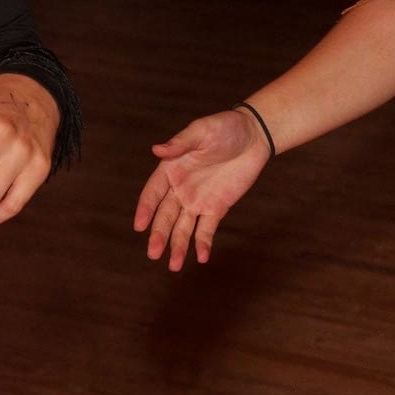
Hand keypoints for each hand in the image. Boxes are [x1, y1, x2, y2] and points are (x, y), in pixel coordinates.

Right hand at [133, 107, 271, 269]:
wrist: (254, 136)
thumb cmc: (224, 127)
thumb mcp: (202, 131)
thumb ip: (181, 143)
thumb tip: (157, 149)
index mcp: (171, 169)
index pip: (153, 193)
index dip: (145, 209)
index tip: (140, 226)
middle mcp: (180, 189)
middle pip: (165, 216)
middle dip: (159, 235)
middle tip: (154, 254)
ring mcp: (197, 200)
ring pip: (183, 227)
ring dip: (177, 245)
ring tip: (174, 266)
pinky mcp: (216, 208)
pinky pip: (206, 229)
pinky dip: (202, 243)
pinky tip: (200, 258)